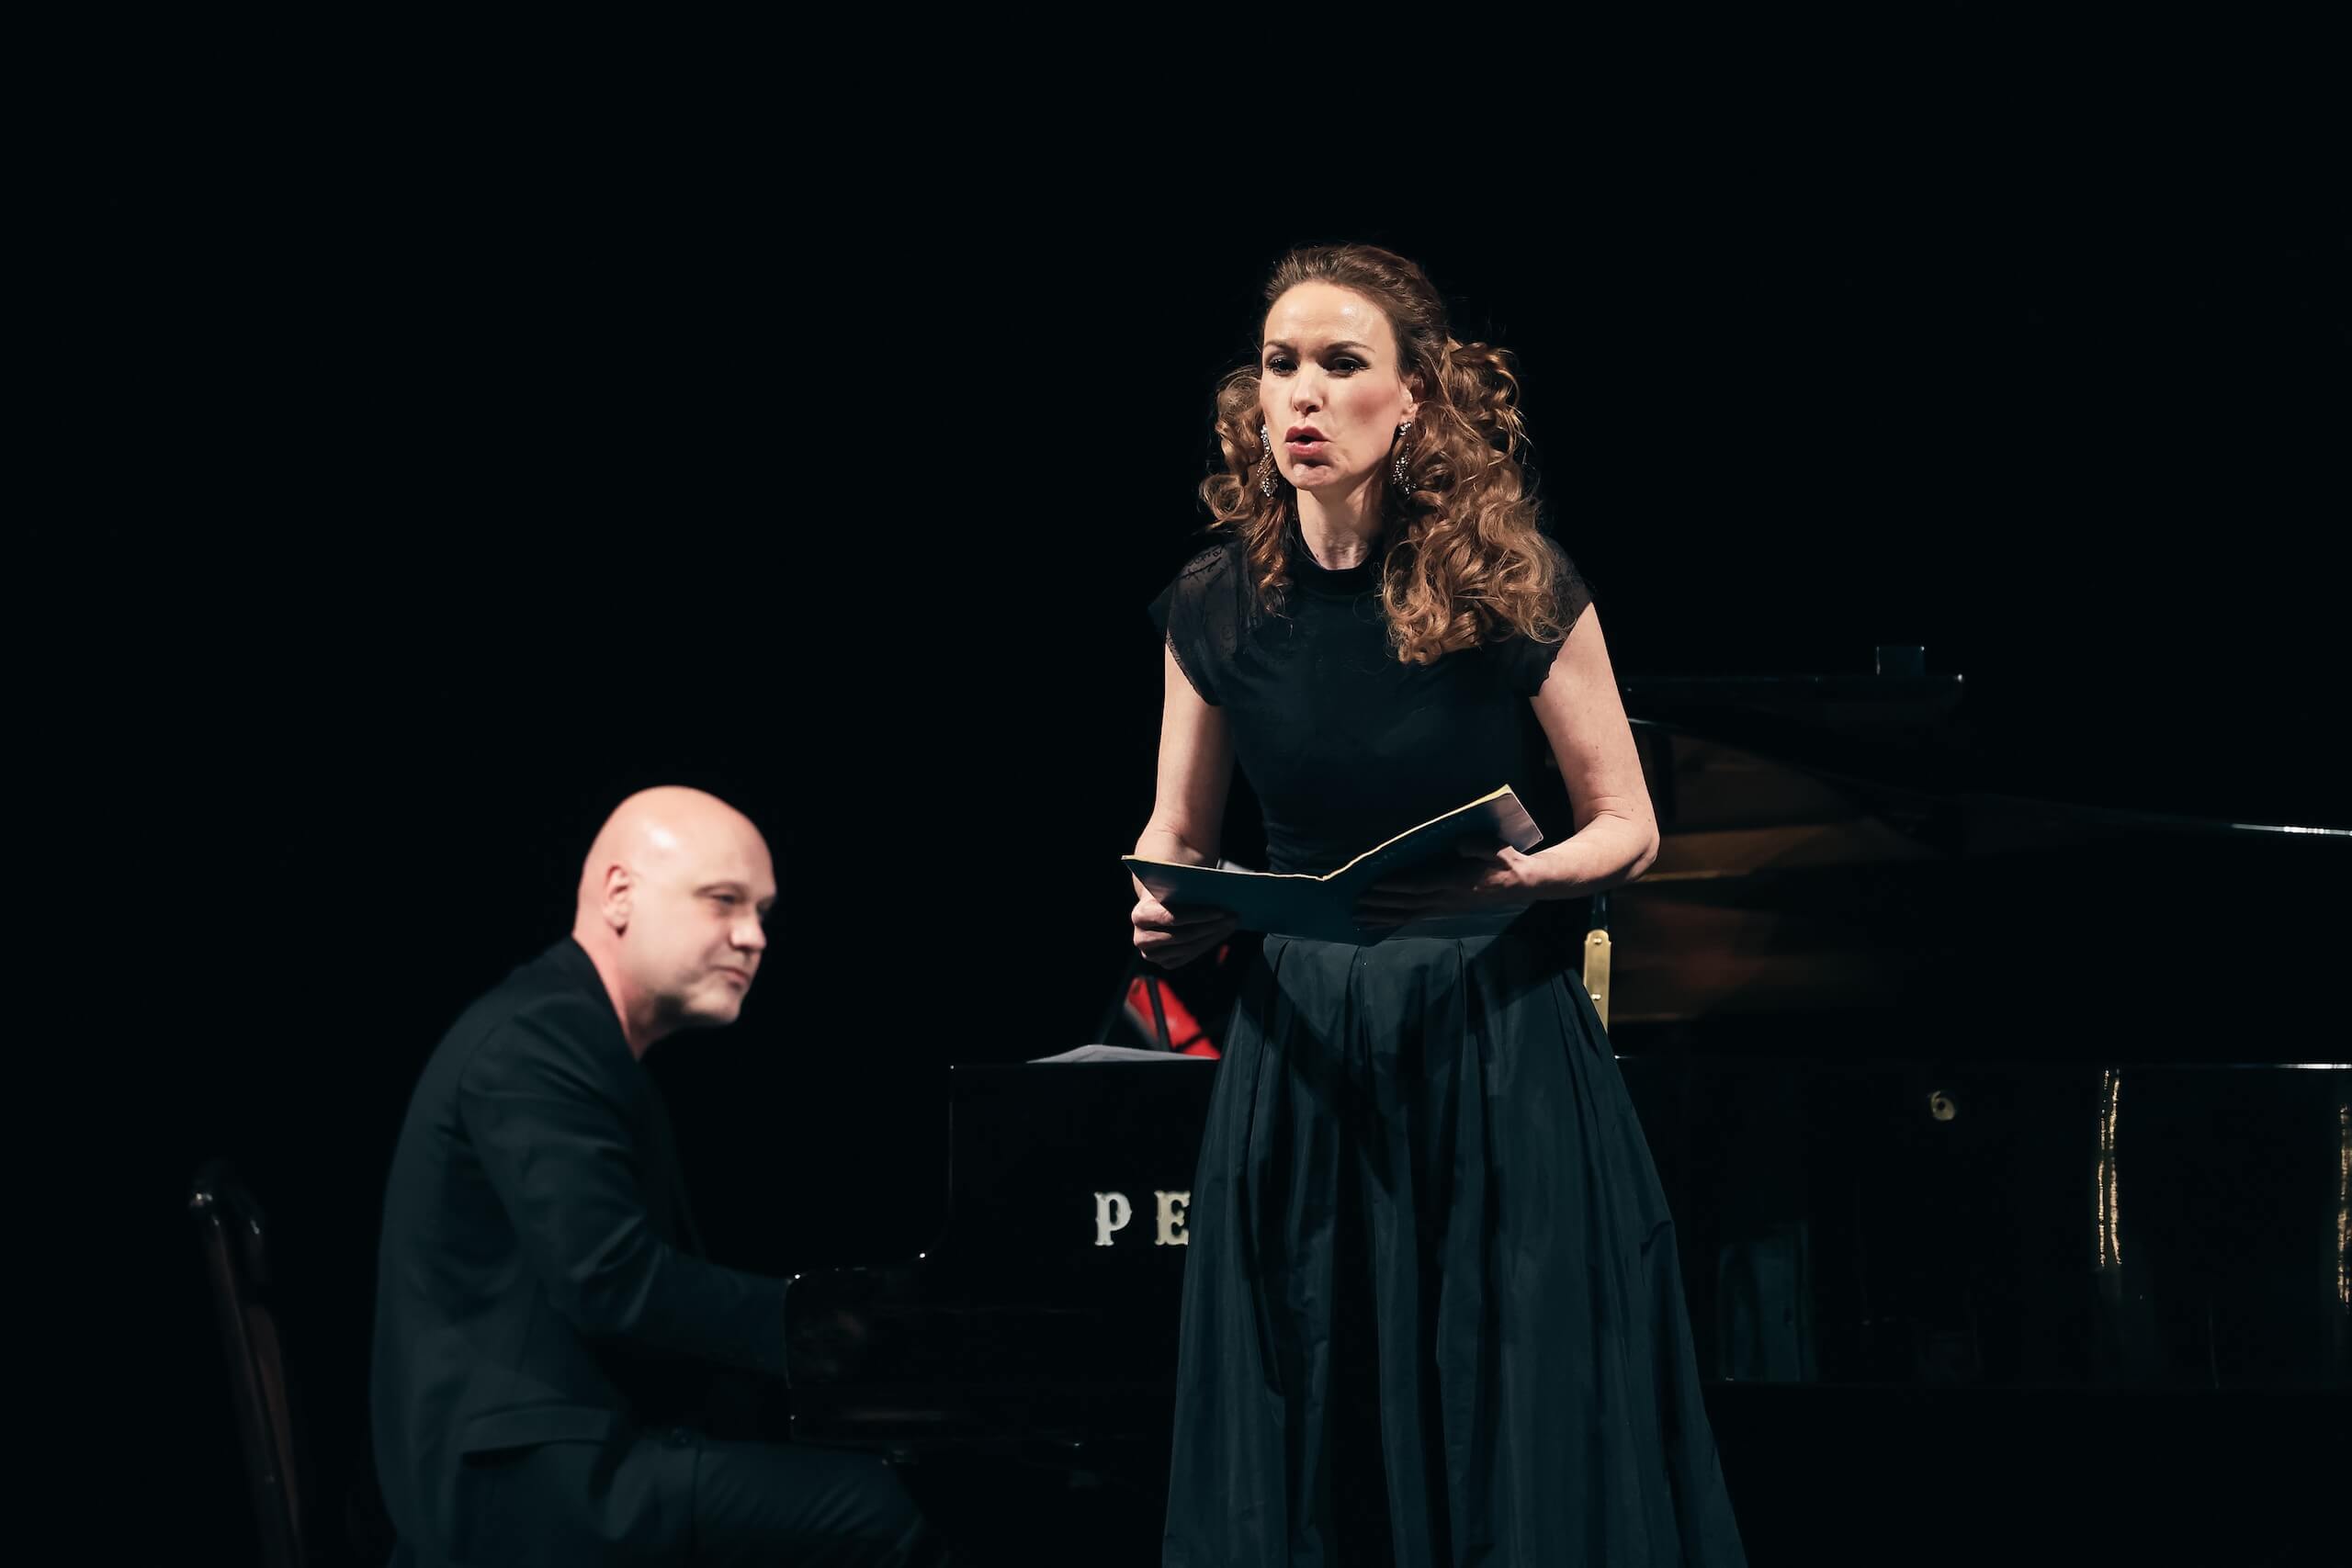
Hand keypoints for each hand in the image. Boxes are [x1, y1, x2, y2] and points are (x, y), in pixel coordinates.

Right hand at [1131, 886, 1238, 968]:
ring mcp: (1152, 954)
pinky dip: (1207, 943)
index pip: (1172, 918)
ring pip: (1189, 947)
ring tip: (1231, 924)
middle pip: (1183, 935)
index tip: (1221, 910)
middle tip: (1233, 917)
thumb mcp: (1175, 884)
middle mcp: (1141, 939)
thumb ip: (1189, 885)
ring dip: (1213, 935)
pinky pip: (1190, 956)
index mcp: (1140, 915)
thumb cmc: (1168, 891)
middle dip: (1210, 926)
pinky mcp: (1164, 962)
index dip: (1199, 915)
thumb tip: (1219, 890)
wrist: (1157, 906)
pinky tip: (1220, 933)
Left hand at [1353, 837, 1536, 928]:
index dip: (1398, 887)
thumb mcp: (1496, 849)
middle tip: (1357, 904)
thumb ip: (1477, 846)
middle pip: (1408, 903)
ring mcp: (1445, 907)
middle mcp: (1446, 898)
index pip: (1421, 886)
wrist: (1520, 884)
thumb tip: (1459, 845)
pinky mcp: (1444, 910)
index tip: (1376, 885)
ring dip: (1383, 916)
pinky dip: (1395, 922)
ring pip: (1409, 914)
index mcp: (1456, 881)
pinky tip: (1379, 925)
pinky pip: (1416, 918)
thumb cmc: (1505, 861)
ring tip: (1359, 919)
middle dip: (1381, 904)